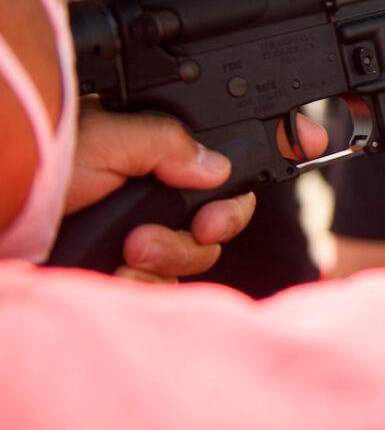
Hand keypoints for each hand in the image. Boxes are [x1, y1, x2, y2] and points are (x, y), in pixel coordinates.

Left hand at [65, 102, 326, 282]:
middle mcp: (156, 197)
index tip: (309, 141)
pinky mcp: (129, 281)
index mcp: (156, 155)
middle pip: (226, 212)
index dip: (270, 148)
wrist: (0, 229)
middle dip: (215, 223)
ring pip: (201, 256)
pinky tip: (118, 273)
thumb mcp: (108, 139)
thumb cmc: (39, 172)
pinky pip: (169, 291)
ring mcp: (144, 240)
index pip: (226, 154)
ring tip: (132, 248)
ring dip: (172, 255)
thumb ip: (169, 143)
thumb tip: (216, 167)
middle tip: (199, 225)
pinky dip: (146, 284)